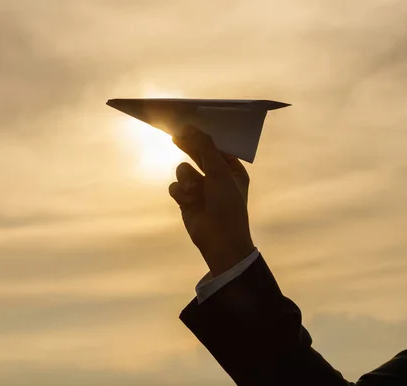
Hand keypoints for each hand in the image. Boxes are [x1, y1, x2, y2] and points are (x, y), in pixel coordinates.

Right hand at [169, 126, 254, 276]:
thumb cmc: (227, 205)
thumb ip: (204, 148)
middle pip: (197, 154)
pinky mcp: (186, 200)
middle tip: (176, 134)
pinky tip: (188, 202)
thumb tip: (190, 128)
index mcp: (231, 169)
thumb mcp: (219, 172)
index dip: (202, 136)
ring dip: (186, 178)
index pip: (215, 146)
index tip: (189, 124)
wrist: (219, 240)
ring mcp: (200, 189)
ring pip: (182, 170)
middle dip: (188, 147)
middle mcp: (216, 177)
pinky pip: (175, 186)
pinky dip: (180, 192)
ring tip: (194, 190)